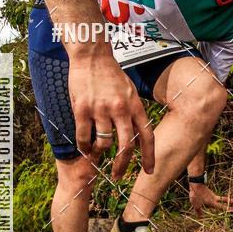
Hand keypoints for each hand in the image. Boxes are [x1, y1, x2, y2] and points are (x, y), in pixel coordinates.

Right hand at [68, 51, 154, 177]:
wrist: (91, 55)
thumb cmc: (111, 74)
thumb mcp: (130, 92)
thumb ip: (133, 113)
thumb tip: (135, 137)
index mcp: (134, 105)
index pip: (147, 136)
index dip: (149, 156)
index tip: (149, 171)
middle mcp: (120, 109)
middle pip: (126, 146)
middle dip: (123, 165)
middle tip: (119, 176)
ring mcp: (101, 109)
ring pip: (104, 143)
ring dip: (100, 153)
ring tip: (96, 155)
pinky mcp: (82, 108)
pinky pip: (83, 136)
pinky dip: (84, 147)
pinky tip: (85, 149)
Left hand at [189, 183, 232, 216]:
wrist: (196, 183)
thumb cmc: (196, 195)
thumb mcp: (196, 205)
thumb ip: (199, 211)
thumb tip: (201, 217)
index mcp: (212, 202)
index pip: (222, 207)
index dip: (229, 209)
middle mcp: (214, 198)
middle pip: (224, 200)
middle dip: (231, 201)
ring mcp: (211, 194)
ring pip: (220, 197)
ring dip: (226, 199)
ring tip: (230, 200)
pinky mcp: (208, 192)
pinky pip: (214, 196)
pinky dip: (216, 198)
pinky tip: (214, 200)